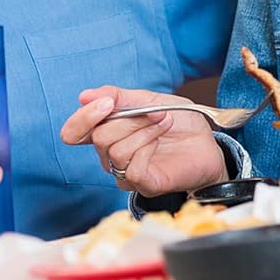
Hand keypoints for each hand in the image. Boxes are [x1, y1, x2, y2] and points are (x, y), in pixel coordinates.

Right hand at [59, 85, 227, 195]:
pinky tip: (159, 142)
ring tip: (164, 122)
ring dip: (143, 130)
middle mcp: (110, 154)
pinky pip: (132, 168)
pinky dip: (147, 148)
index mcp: (106, 131)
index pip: (73, 132)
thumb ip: (117, 97)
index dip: (83, 117)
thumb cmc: (178, 122)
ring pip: (116, 151)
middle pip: (98, 137)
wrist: (206, 142)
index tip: (107, 102)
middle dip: (129, 118)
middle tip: (156, 111)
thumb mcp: (148, 99)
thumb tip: (85, 95)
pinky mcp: (143, 184)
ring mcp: (125, 171)